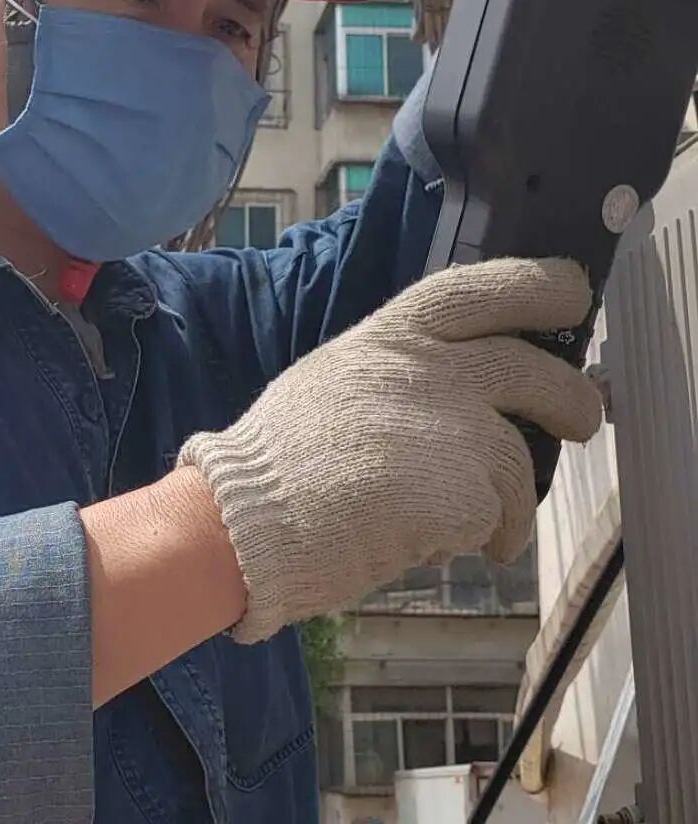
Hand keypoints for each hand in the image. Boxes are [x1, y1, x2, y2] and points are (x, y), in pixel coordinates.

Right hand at [178, 258, 602, 642]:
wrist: (248, 519)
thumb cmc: (278, 461)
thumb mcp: (335, 381)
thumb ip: (399, 376)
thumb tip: (456, 399)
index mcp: (390, 336)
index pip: (477, 288)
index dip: (534, 283)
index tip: (571, 290)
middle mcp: (428, 368)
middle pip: (532, 368)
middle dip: (572, 395)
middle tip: (582, 417)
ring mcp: (451, 424)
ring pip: (519, 458)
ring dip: (509, 501)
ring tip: (484, 530)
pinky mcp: (463, 488)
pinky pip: (500, 516)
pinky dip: (485, 538)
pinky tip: (446, 548)